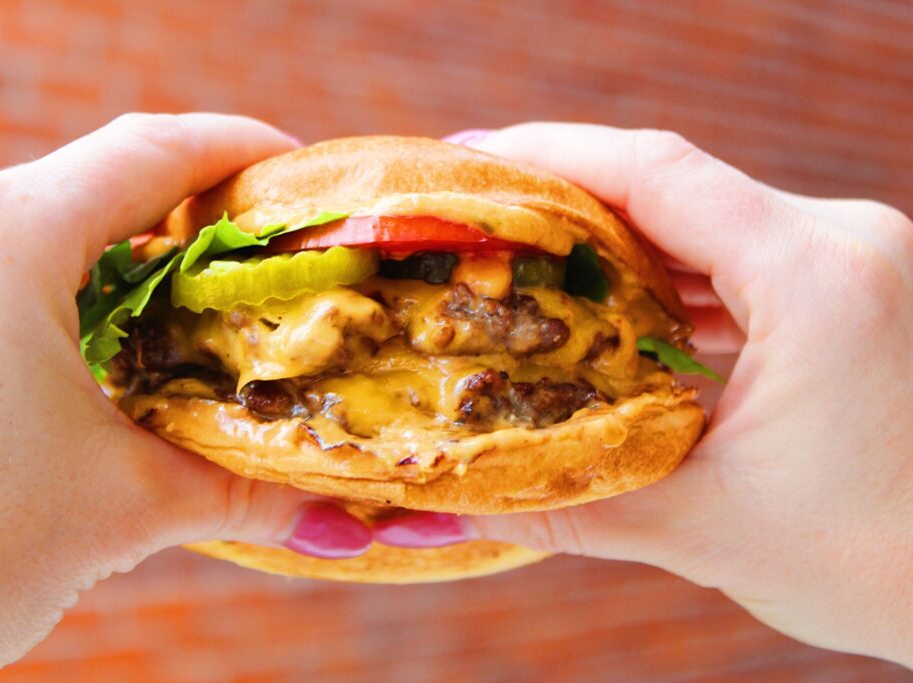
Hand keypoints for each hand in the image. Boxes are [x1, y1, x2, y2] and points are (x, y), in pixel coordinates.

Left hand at [0, 114, 373, 680]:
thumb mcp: (120, 510)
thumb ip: (242, 497)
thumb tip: (341, 526)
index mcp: (3, 240)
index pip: (152, 151)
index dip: (241, 150)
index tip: (301, 176)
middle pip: (94, 185)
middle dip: (188, 215)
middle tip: (263, 260)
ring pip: (35, 230)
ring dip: (118, 260)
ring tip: (188, 313)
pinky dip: (56, 294)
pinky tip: (93, 352)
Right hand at [387, 123, 912, 665]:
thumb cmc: (886, 565)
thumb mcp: (710, 530)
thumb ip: (571, 507)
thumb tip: (454, 505)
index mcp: (817, 279)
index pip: (657, 174)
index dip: (548, 155)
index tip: (465, 159)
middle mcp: (844, 245)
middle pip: (673, 186)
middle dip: (565, 199)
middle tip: (476, 219)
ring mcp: (854, 263)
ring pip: (704, 223)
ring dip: (614, 243)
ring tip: (524, 266)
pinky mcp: (850, 292)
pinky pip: (737, 260)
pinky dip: (666, 279)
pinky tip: (610, 311)